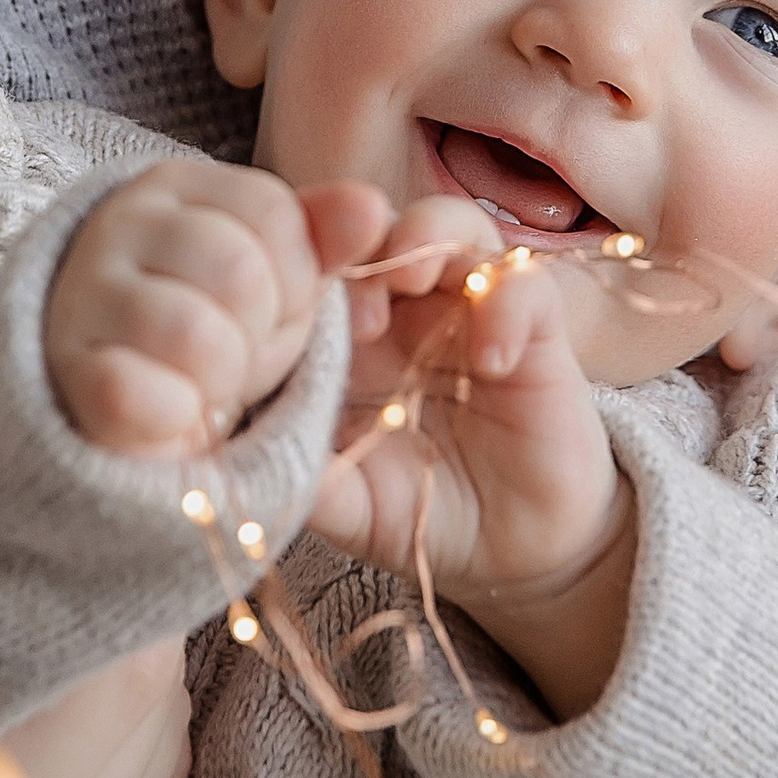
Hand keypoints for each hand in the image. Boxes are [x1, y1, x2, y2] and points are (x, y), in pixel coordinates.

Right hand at [0, 527, 190, 777]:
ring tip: (84, 570)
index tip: (76, 504)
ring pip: (170, 723)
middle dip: (129, 598)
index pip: (119, 670)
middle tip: (79, 514)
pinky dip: (141, 707)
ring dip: (139, 649)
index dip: (113, 581)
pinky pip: (158, 770)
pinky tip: (88, 658)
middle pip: (159, 685)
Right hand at [45, 159, 390, 454]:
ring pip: (197, 335)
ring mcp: (82, 296)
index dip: (293, 277)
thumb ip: (322, 239)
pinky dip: (175, 416)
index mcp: (174, 187)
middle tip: (227, 351)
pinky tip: (166, 411)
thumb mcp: (277, 280)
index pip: (273, 212)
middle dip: (256, 331)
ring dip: (218, 379)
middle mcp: (118, 225)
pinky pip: (146, 396)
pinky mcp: (68, 373)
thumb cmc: (209, 330)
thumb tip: (372, 206)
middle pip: (239, 270)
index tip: (266, 308)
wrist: (121, 410)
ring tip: (197, 381)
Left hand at [310, 206, 637, 720]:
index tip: (285, 296)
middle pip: (374, 226)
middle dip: (355, 242)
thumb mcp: (350, 507)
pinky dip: (505, 304)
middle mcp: (405, 310)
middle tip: (352, 305)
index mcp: (344, 339)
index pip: (313, 265)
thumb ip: (305, 483)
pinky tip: (490, 360)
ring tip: (413, 283)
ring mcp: (470, 312)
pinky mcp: (536, 332)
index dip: (296, 259)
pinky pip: (523, 286)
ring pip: (450, 227)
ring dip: (425, 238)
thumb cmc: (420, 511)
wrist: (513, 551)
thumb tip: (240, 473)